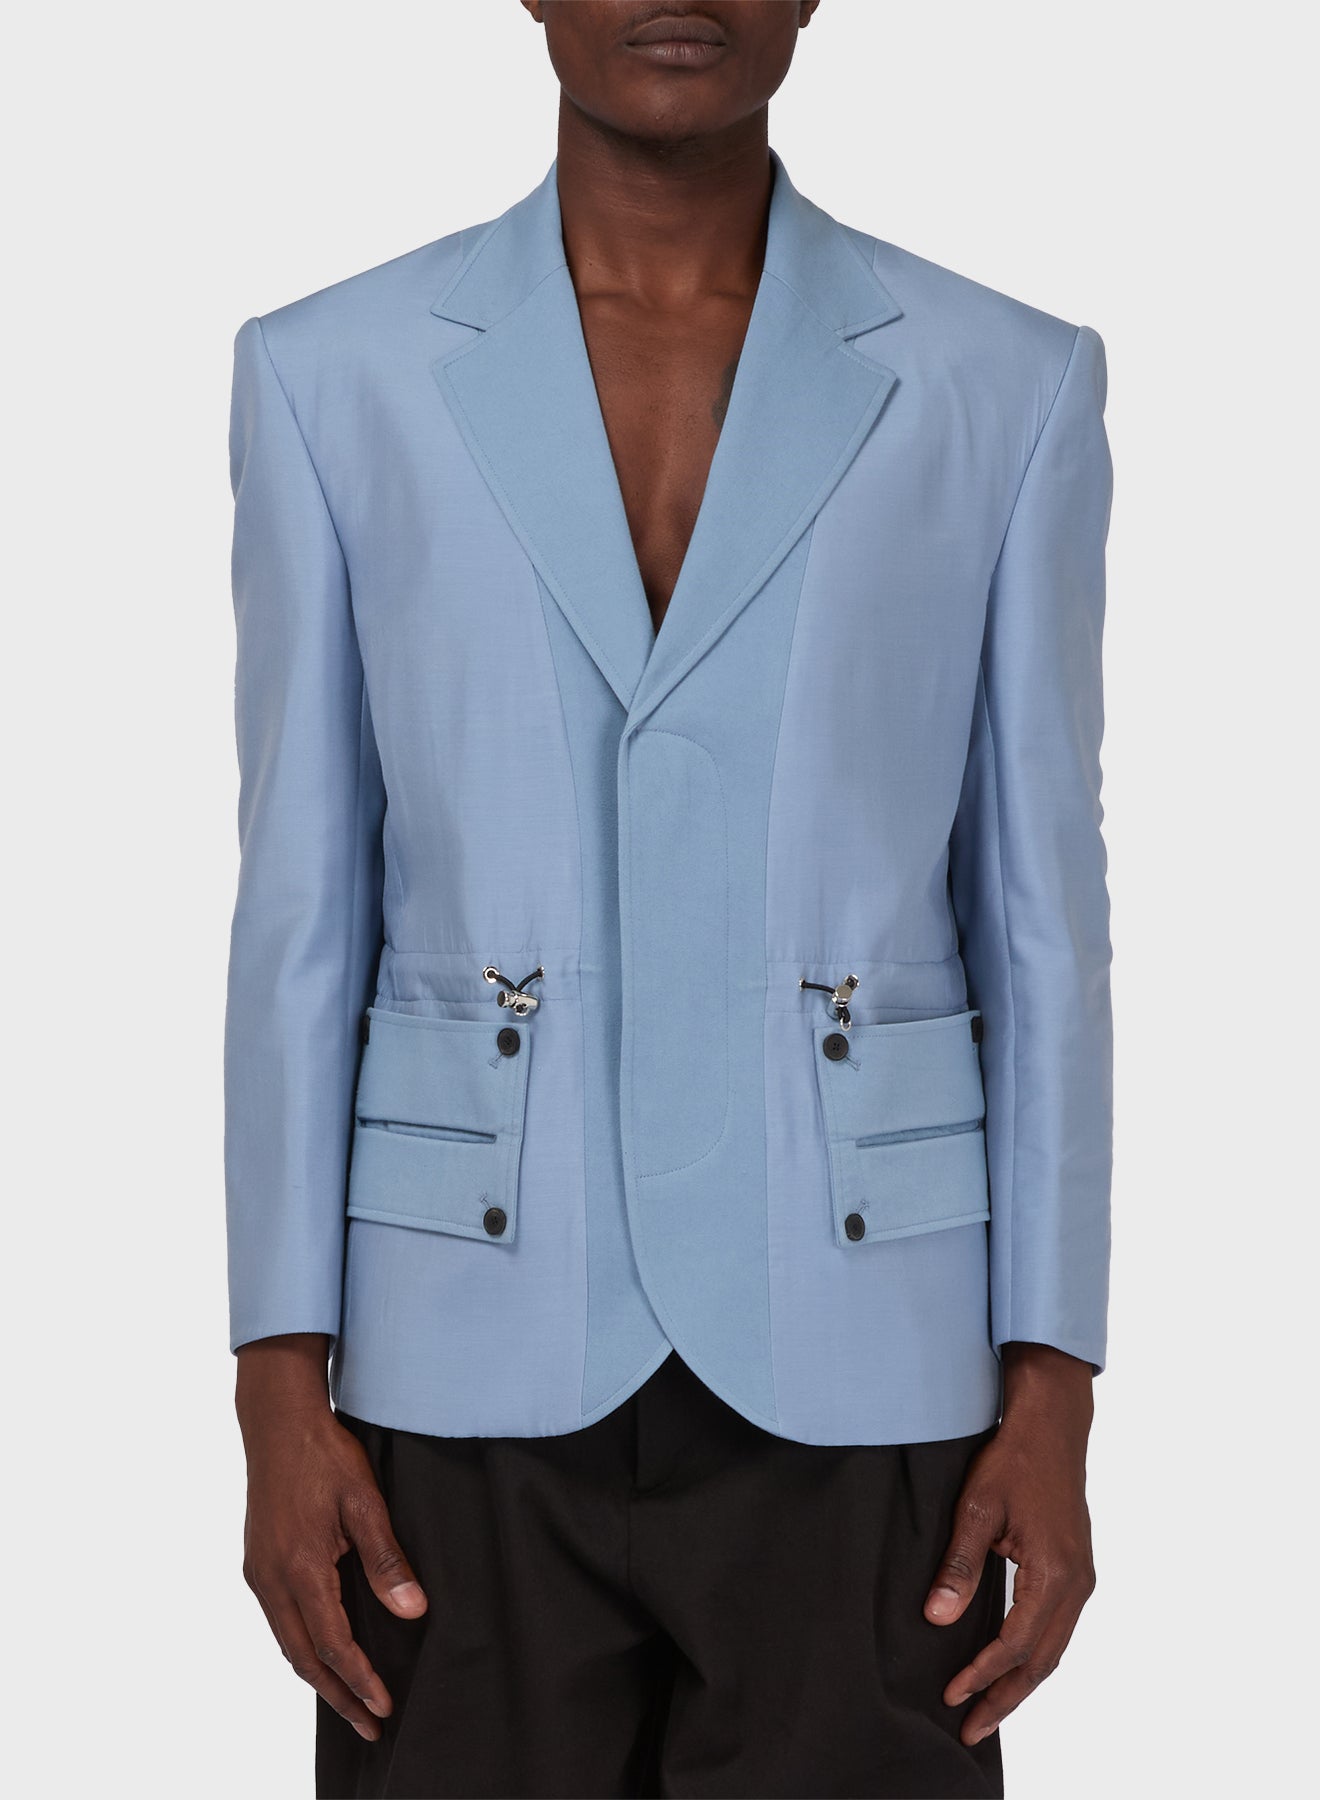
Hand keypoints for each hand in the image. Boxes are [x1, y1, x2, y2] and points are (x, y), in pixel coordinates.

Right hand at [235, 1334, 428, 1740]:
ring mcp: (259, 1572)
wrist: (277, 1421)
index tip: (383, 1707)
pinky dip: (302, 1647)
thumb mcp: (365, 1501)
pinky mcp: (257, 1562)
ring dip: (318, 1675)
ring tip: (350, 1700)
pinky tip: (322, 1651)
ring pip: (287, 1642)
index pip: (333, 1644)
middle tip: (370, 1725)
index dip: (359, 1680)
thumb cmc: (324, 1455)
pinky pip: (279, 1621)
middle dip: (337, 1695)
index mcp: (299, 1568)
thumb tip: (412, 1612)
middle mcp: (271, 1579)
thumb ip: (386, 1559)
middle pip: (303, 1657)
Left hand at [924, 1341, 1095, 1745]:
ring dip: (1022, 1682)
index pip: (1016, 1644)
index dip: (983, 1675)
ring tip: (988, 1709)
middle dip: (1006, 1698)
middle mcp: (1077, 1583)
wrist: (1052, 1424)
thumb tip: (937, 1618)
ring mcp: (1082, 1577)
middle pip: (1043, 1661)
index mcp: (1054, 1572)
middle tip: (970, 1730)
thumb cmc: (1014, 1459)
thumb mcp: (977, 1507)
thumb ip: (958, 1565)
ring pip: (1055, 1649)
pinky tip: (1013, 1665)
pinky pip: (1059, 1628)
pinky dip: (1036, 1655)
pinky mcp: (1077, 1568)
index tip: (952, 1695)